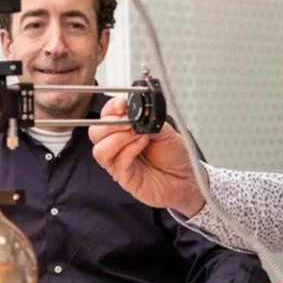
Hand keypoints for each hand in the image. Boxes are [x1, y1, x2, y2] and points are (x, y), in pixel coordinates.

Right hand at [90, 97, 206, 216]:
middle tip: (130, 122)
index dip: (111, 108)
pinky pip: (117, 162)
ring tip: (137, 134)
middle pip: (96, 132)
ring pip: (100, 149)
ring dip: (118, 138)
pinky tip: (142, 143)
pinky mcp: (124, 178)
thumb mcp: (165, 130)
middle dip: (111, 123)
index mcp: (124, 130)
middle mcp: (118, 146)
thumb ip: (149, 120)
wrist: (186, 178)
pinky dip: (129, 149)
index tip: (122, 104)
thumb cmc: (175, 156)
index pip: (106, 115)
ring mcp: (119, 162)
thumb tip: (137, 112)